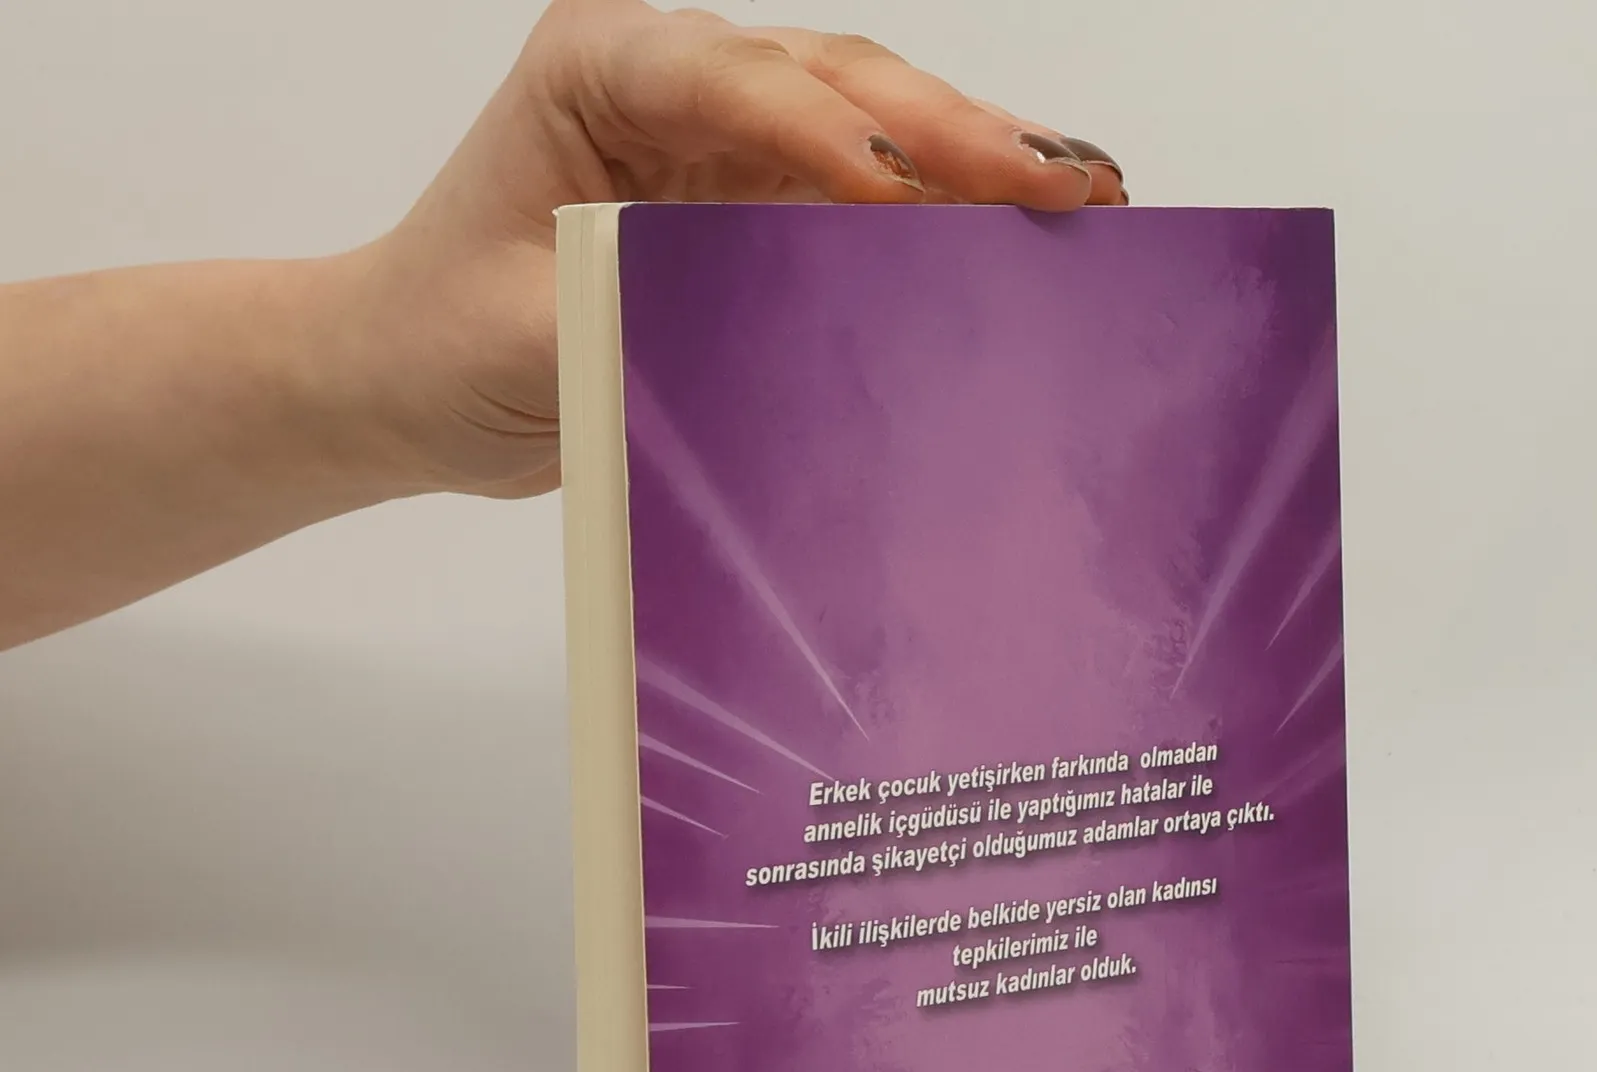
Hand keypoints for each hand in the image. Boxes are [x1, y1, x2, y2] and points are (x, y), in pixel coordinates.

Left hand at [343, 3, 1125, 500]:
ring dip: (976, 157)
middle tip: (1062, 184)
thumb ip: (639, 315)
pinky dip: (944, 209)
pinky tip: (1024, 221)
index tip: (906, 201)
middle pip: (833, 81)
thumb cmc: (442, 339)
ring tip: (1082, 192)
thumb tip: (768, 336)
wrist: (411, 377)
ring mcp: (723, 132)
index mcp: (598, 68)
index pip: (735, 82)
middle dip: (951, 133)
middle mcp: (671, 77)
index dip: (829, 137)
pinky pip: (865, 188)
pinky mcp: (755, 197)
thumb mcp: (525, 336)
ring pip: (870, 119)